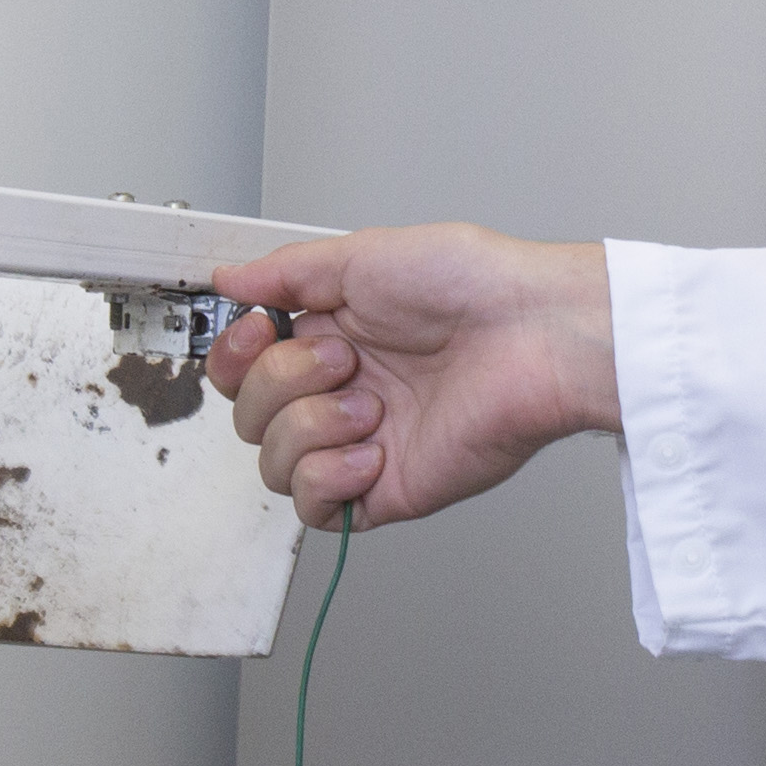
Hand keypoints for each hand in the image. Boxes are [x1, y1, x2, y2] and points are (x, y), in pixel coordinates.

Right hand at [206, 225, 618, 531]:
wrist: (535, 334)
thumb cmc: (476, 287)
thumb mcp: (363, 255)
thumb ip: (286, 272)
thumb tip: (229, 279)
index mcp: (334, 339)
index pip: (244, 369)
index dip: (234, 356)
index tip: (258, 330)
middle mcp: (344, 393)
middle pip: (249, 418)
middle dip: (282, 384)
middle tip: (345, 359)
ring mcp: (362, 444)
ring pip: (274, 465)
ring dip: (310, 428)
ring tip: (370, 405)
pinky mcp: (387, 490)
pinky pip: (316, 509)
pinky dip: (327, 478)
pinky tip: (370, 449)